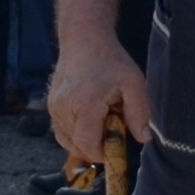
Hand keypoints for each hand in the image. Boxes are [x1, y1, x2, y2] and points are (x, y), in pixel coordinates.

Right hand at [49, 31, 153, 167]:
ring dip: (85, 140)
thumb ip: (139, 113)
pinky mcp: (50, 106)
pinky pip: (61, 131)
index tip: (116, 151)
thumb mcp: (134, 83)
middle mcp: (63, 109)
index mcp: (85, 105)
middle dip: (95, 146)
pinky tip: (90, 119)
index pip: (87, 144)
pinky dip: (76, 133)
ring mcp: (53, 108)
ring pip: (67, 141)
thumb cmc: (111, 60)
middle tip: (113, 131)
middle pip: (76, 145)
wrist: (83, 39)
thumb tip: (143, 140)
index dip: (102, 155)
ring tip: (101, 121)